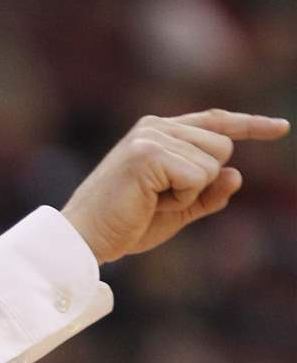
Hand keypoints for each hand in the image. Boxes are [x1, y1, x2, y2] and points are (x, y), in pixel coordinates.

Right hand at [61, 109, 289, 264]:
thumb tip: (237, 175)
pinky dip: (180, 199)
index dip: (251, 126)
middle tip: (158, 201)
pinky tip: (148, 203)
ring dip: (188, 193)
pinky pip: (197, 177)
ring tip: (149, 202)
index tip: (281, 129)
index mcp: (158, 132)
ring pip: (213, 162)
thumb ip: (207, 193)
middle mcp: (155, 126)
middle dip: (201, 183)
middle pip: (222, 146)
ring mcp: (151, 136)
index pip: (215, 122)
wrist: (84, 240)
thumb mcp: (176, 211)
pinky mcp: (148, 153)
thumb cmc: (123, 226)